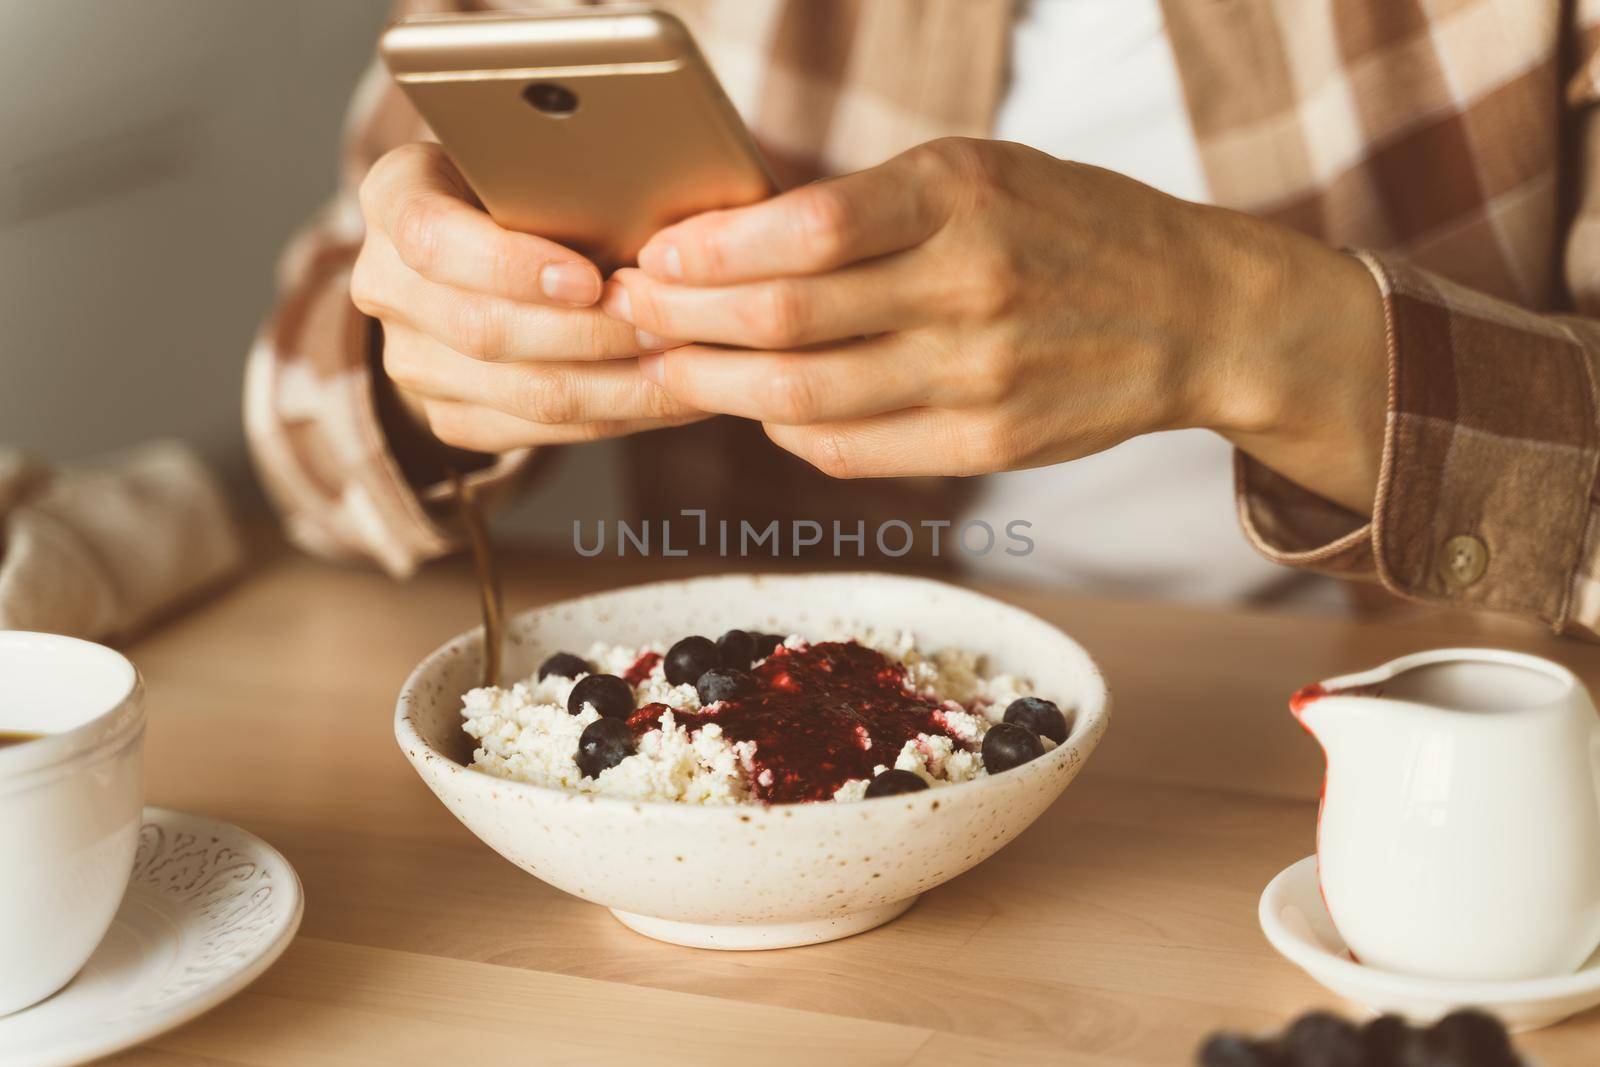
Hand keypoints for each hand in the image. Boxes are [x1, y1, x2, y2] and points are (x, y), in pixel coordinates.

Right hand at [350, 143, 701, 452]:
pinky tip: (672, 397)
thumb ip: (562, 176)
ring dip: (620, 386)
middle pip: (486, 329)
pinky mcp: (448, 416)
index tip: (590, 280)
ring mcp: (410, 360)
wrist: (482, 250)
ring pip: (523, 395)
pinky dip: (616, 416)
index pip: (434, 240)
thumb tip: (658, 215)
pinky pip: (539, 434)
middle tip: (673, 324)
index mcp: (393, 200)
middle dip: (594, 334)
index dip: (512, 266)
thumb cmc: (523, 185)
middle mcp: (386, 285)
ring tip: (689, 366)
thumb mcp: (525, 158)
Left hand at [603, 137, 1386, 512]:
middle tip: (632, 312)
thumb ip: (867, 208)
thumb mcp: (977, 173)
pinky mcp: (986, 443)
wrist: (1191, 312)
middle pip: (785, 321)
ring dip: (716, 385)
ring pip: (803, 397)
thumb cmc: (1065, 227)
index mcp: (958, 197)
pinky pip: (850, 449)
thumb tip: (729, 245)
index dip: (709, 251)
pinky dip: (786, 430)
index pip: (803, 231)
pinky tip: (761, 407)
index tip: (655, 254)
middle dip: (684, 320)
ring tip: (671, 365)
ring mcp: (980, 376)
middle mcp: (968, 287)